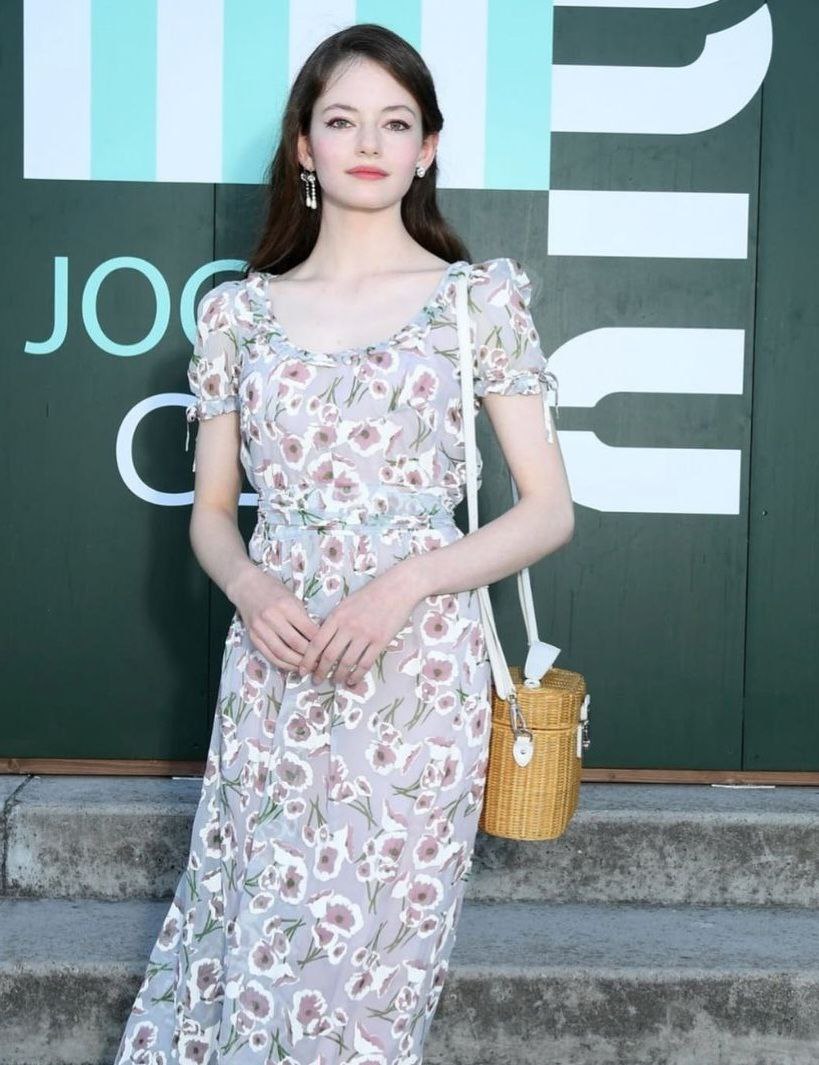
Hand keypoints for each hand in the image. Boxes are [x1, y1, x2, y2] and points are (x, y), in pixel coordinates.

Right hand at [231, 567, 321, 672]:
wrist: (246, 586)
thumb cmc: (274, 590)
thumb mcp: (293, 598)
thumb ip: (303, 616)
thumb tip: (319, 637)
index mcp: (286, 606)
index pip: (308, 630)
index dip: (320, 642)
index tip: (329, 648)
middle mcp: (272, 618)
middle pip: (296, 644)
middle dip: (310, 656)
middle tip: (321, 662)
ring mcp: (260, 629)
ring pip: (282, 653)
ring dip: (297, 663)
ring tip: (308, 668)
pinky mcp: (253, 637)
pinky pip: (269, 656)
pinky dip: (282, 664)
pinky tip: (293, 666)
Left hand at [299, 564, 423, 686]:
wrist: (397, 589)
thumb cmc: (370, 594)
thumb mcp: (346, 603)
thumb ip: (334, 620)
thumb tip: (321, 639)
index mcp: (337, 616)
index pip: (317, 642)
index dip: (307, 659)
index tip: (302, 670)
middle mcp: (348, 627)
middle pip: (329, 656)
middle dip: (320, 672)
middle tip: (317, 681)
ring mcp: (365, 635)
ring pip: (346, 662)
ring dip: (339, 676)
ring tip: (335, 681)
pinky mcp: (380, 642)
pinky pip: (365, 664)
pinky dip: (357, 675)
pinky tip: (352, 681)